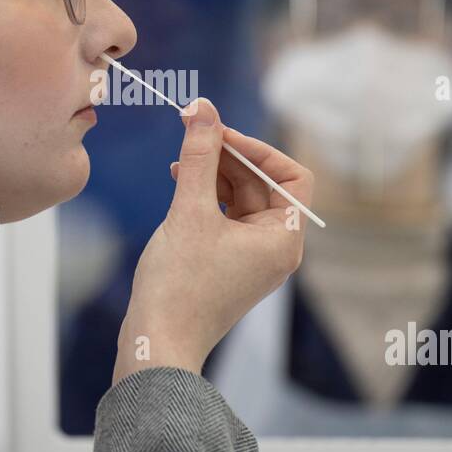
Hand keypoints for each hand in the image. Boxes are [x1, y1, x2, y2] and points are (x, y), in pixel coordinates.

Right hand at [113, 97, 313, 383]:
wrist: (158, 343)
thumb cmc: (179, 285)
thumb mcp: (189, 210)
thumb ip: (198, 155)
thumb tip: (202, 107)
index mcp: (283, 238)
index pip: (293, 176)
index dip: (259, 148)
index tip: (220, 134)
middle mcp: (276, 248)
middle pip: (264, 184)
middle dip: (230, 156)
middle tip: (193, 131)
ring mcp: (253, 258)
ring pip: (242, 199)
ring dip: (215, 173)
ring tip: (181, 158)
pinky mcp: (229, 264)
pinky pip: (227, 217)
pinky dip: (207, 196)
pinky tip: (179, 182)